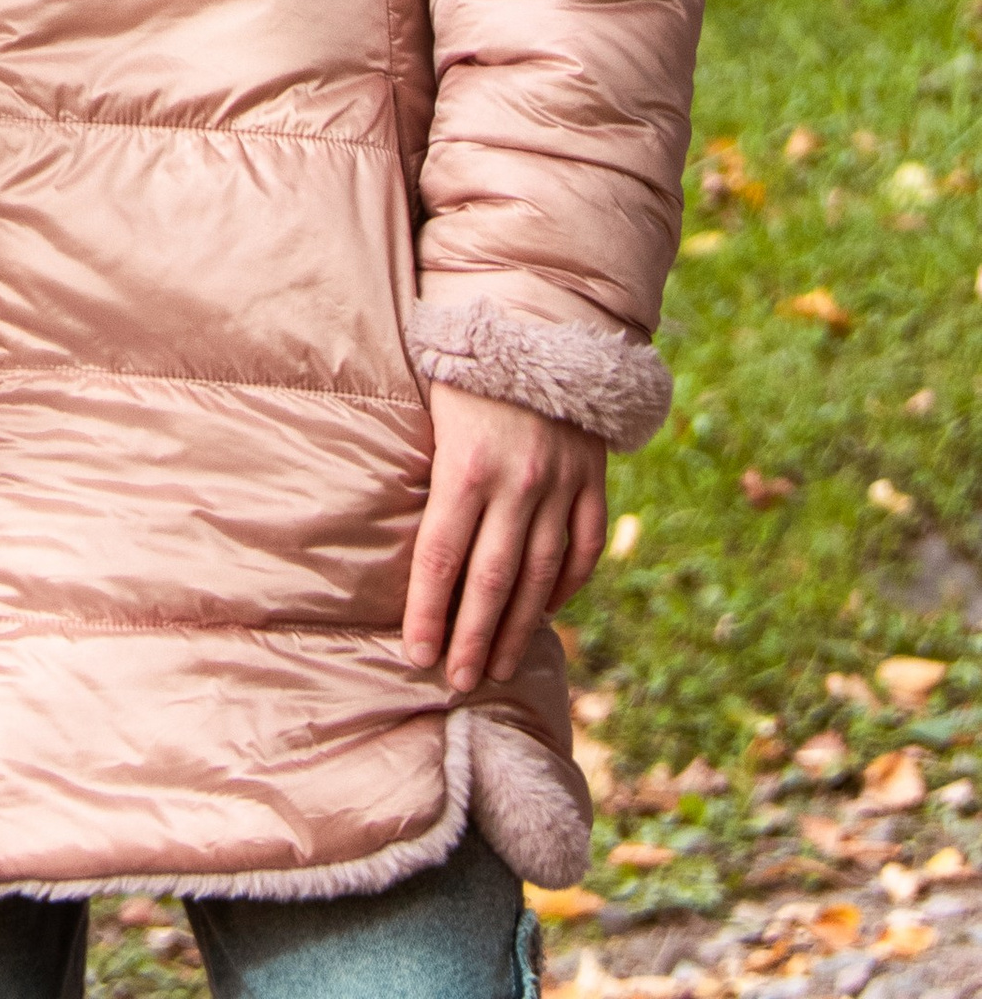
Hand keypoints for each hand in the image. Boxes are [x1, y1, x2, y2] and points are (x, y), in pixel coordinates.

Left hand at [401, 384, 607, 694]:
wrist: (538, 319)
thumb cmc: (464, 367)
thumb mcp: (431, 411)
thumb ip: (428, 476)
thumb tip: (409, 548)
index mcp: (466, 464)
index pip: (442, 558)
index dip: (429, 613)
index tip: (416, 655)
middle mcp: (517, 482)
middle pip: (491, 580)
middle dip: (472, 638)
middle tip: (457, 682)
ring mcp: (561, 485)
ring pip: (539, 576)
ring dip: (517, 627)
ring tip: (496, 666)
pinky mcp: (592, 481)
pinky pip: (582, 549)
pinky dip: (566, 587)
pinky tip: (546, 613)